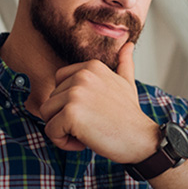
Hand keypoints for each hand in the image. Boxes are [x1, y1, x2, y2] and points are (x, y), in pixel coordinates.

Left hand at [40, 42, 159, 162]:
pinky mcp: (71, 113)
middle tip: (90, 127)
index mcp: (91, 66)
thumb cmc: (130, 118)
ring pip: (47, 115)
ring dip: (62, 130)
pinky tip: (83, 143)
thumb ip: (123, 64)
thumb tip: (128, 45)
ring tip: (86, 135)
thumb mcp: (127, 84)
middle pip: (51, 100)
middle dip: (65, 119)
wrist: (141, 140)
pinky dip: (62, 142)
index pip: (58, 83)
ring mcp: (76, 94)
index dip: (69, 104)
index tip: (90, 115)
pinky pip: (50, 131)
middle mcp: (82, 76)